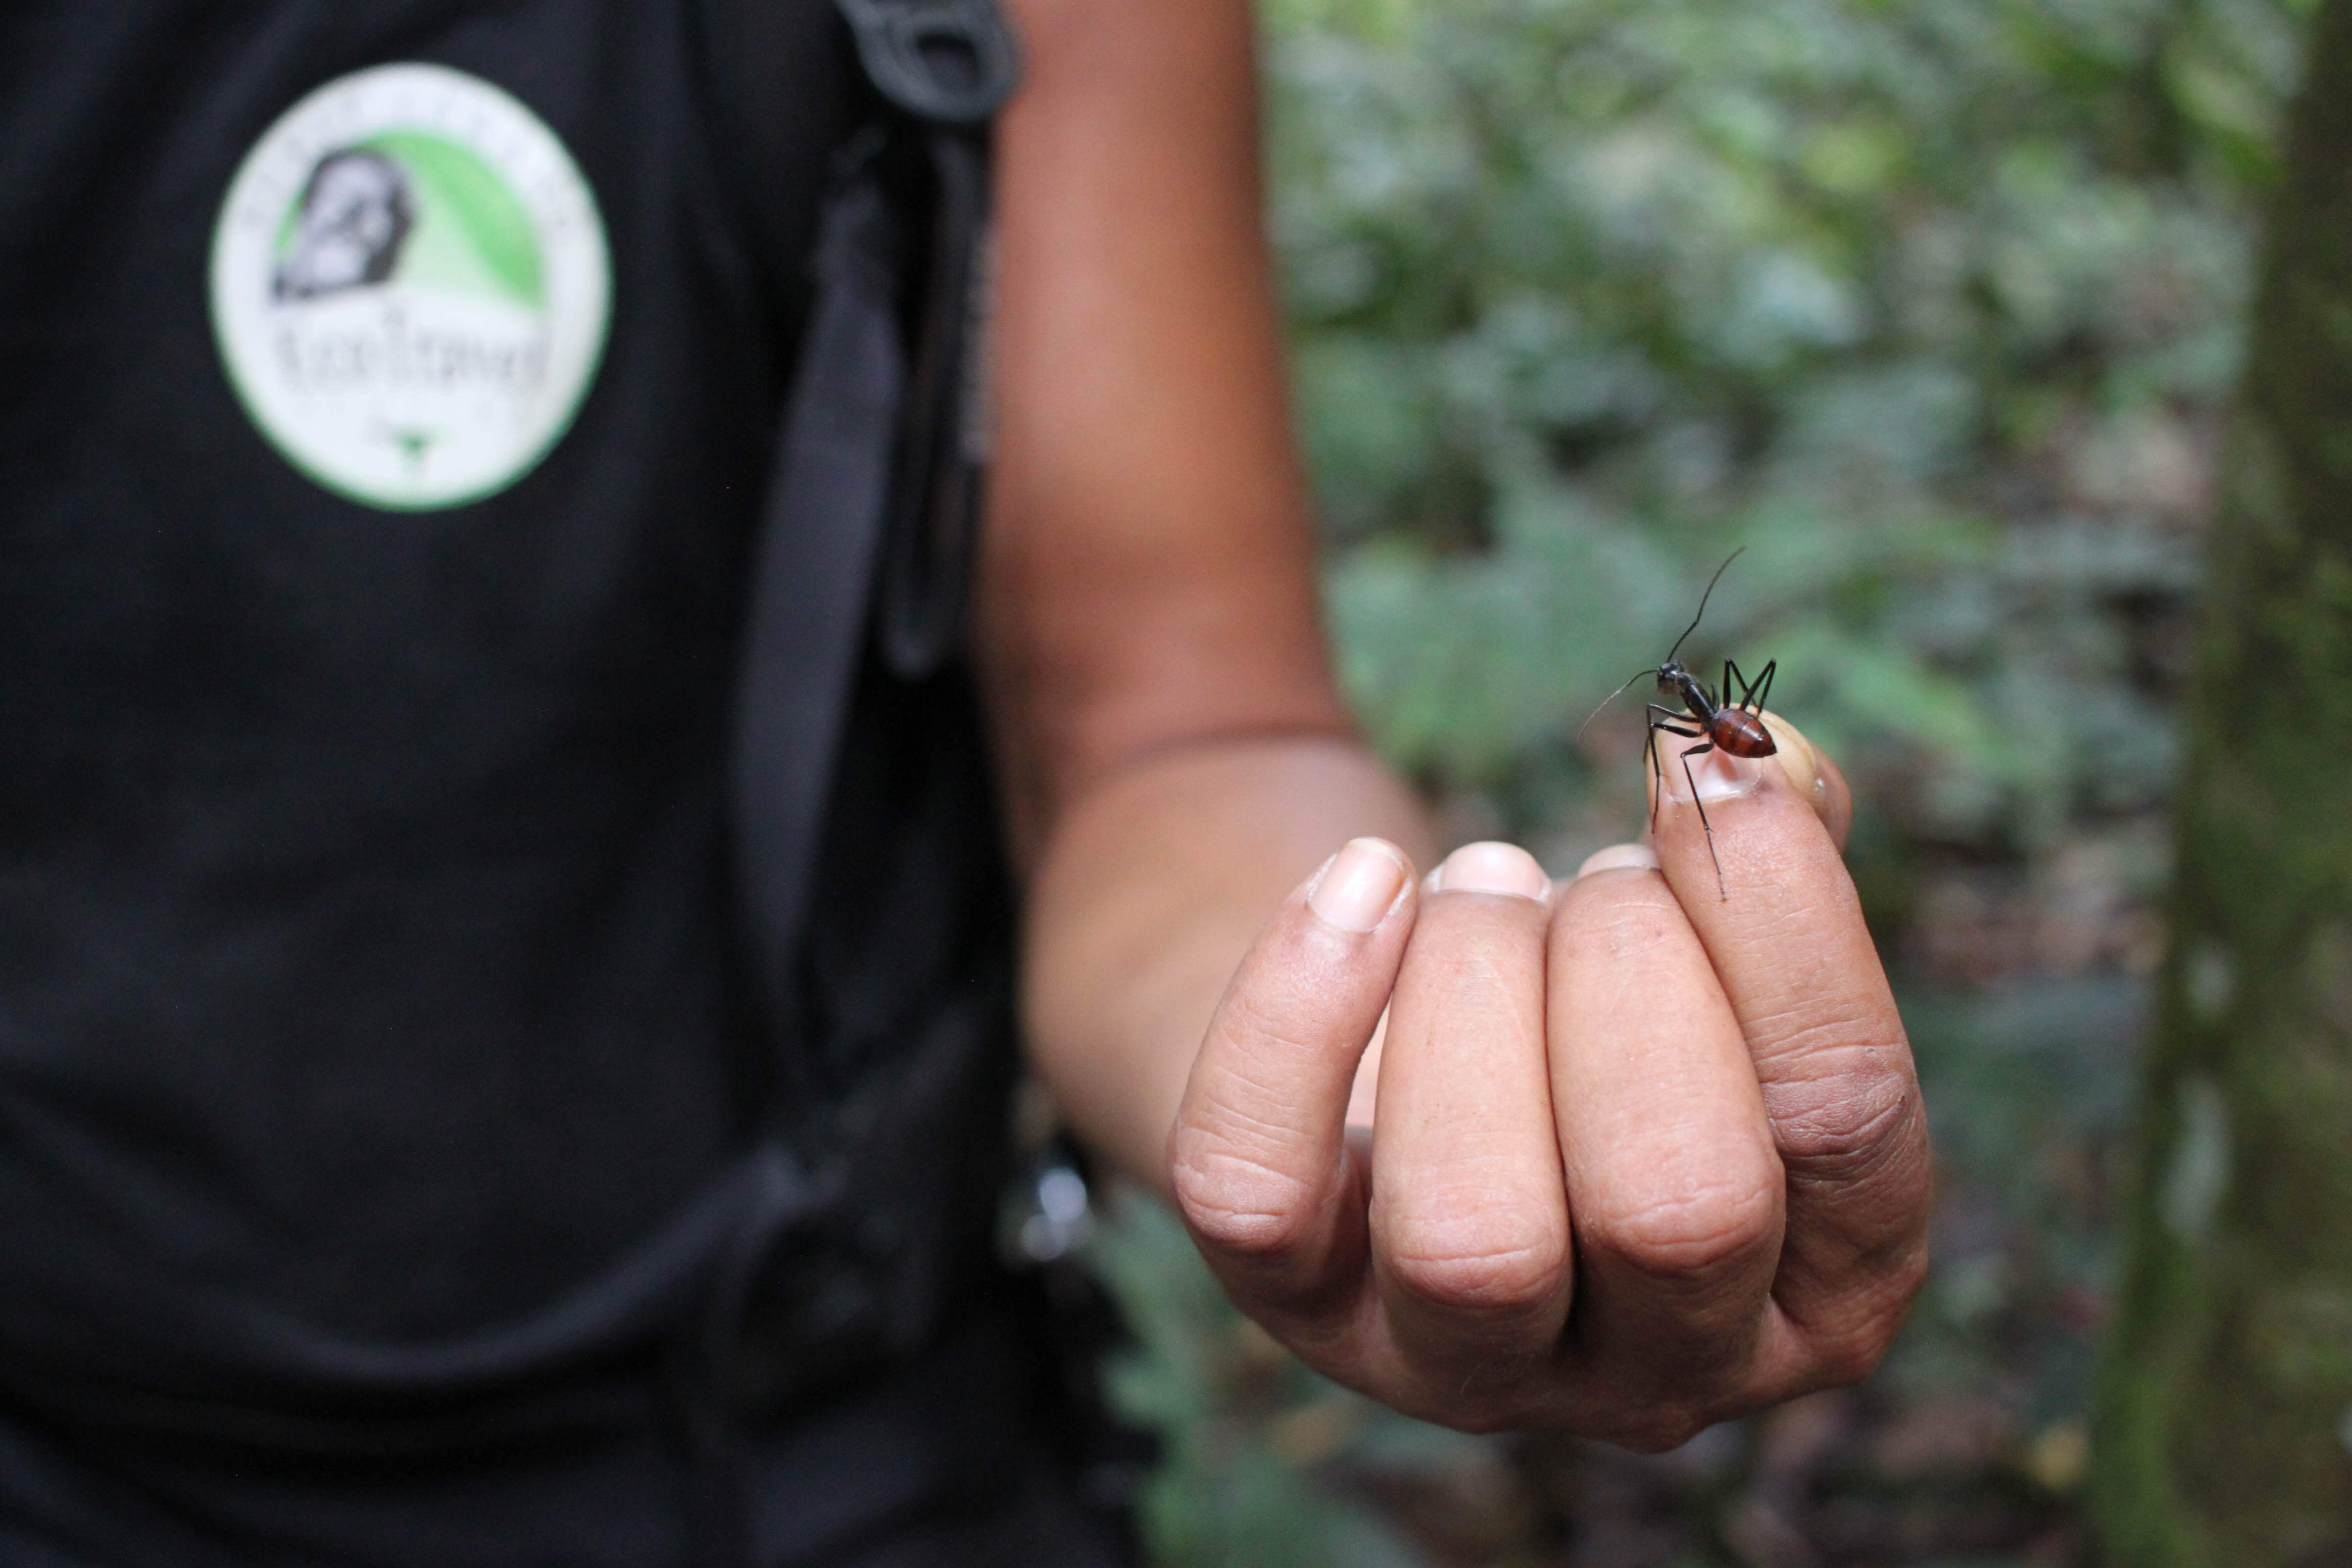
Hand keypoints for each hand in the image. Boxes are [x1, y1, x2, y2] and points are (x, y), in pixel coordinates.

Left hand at [1166, 715, 1927, 1443]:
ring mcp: (1464, 1367)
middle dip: (1623, 972)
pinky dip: (1296, 1007)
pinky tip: (1359, 884)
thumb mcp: (1704, 935)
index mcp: (1822, 1283)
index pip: (1842, 1115)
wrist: (1393, 1041)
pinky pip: (1258, 1192)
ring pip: (1470, 1239)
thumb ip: (1767, 845)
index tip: (1703, 771)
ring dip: (1472, 993)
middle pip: (1671, 1206)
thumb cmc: (1593, 994)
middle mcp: (1660, 1372)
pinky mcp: (1292, 1311)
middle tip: (1580, 881)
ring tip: (1477, 892)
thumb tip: (1746, 760)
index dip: (1778, 917)